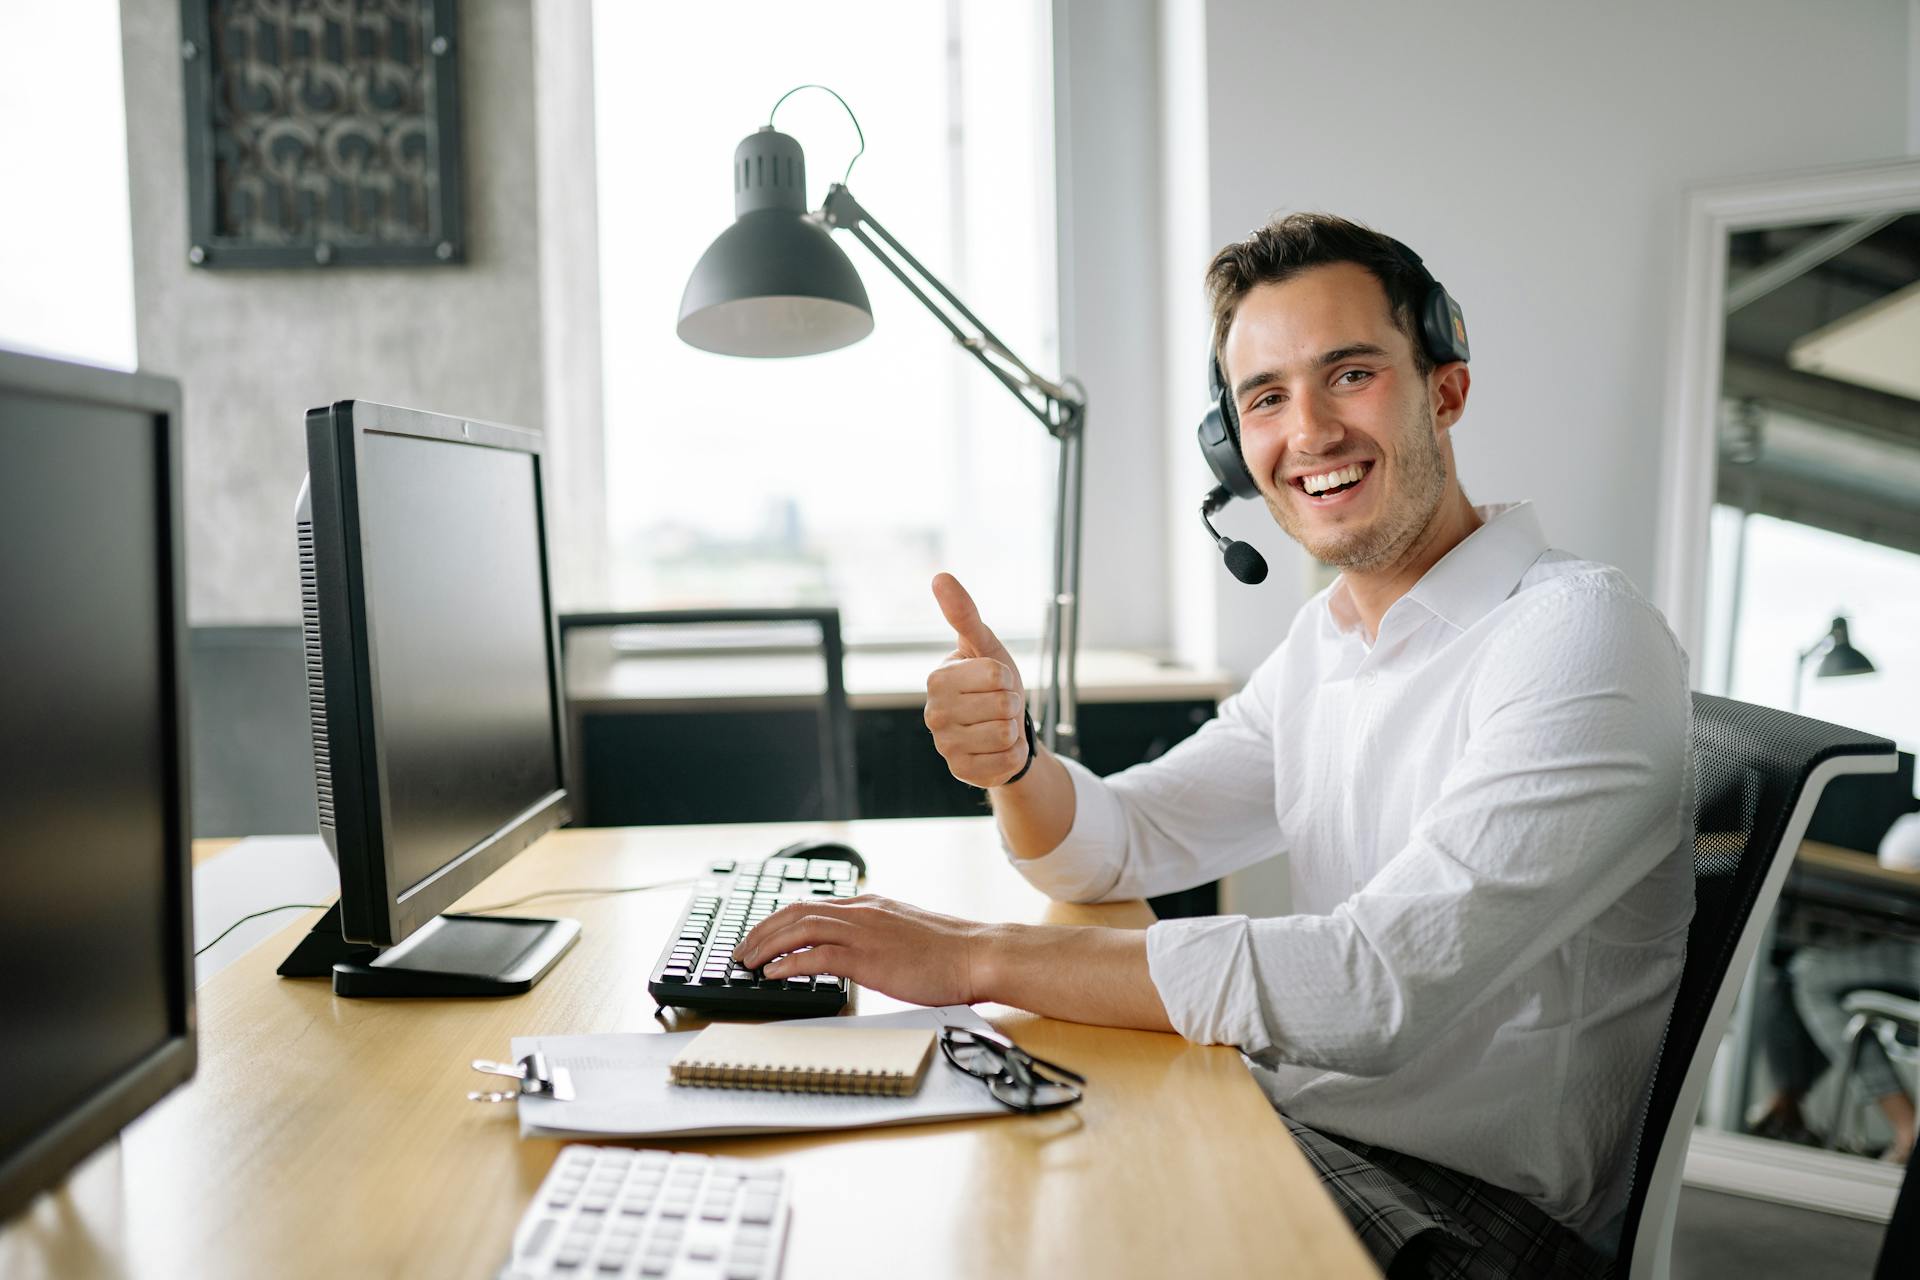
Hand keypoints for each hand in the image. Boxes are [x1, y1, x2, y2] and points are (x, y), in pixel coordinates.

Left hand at [732, 895, 992, 1008]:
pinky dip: (790, 963)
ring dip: (768, 945)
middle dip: (762, 930)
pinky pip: (818, 956)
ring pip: (800, 929)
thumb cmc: (948, 952)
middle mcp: (861, 911)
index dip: (779, 919)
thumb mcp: (903, 932)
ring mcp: (864, 932)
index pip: (811, 905)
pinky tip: (775, 973)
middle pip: (796, 912)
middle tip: (742, 950)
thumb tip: (851, 951)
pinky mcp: (868, 958)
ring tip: (749, 962)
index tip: (760, 935)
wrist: (977, 954)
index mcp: (869, 905)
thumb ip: (875, 934)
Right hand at [925, 573, 1030, 787]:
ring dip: (1012, 731)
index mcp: (937, 679)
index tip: (997, 681)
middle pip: (1002, 705)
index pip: (996, 675)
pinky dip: (1012, 755)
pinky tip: (998, 750)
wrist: (1001, 728)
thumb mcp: (984, 646)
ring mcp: (945, 746)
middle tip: (999, 707)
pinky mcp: (961, 772)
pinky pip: (1005, 762)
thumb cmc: (992, 683)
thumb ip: (963, 613)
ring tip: (998, 726)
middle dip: (1012, 705)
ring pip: (1005, 735)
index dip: (1007, 678)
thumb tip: (940, 576)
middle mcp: (934, 714)